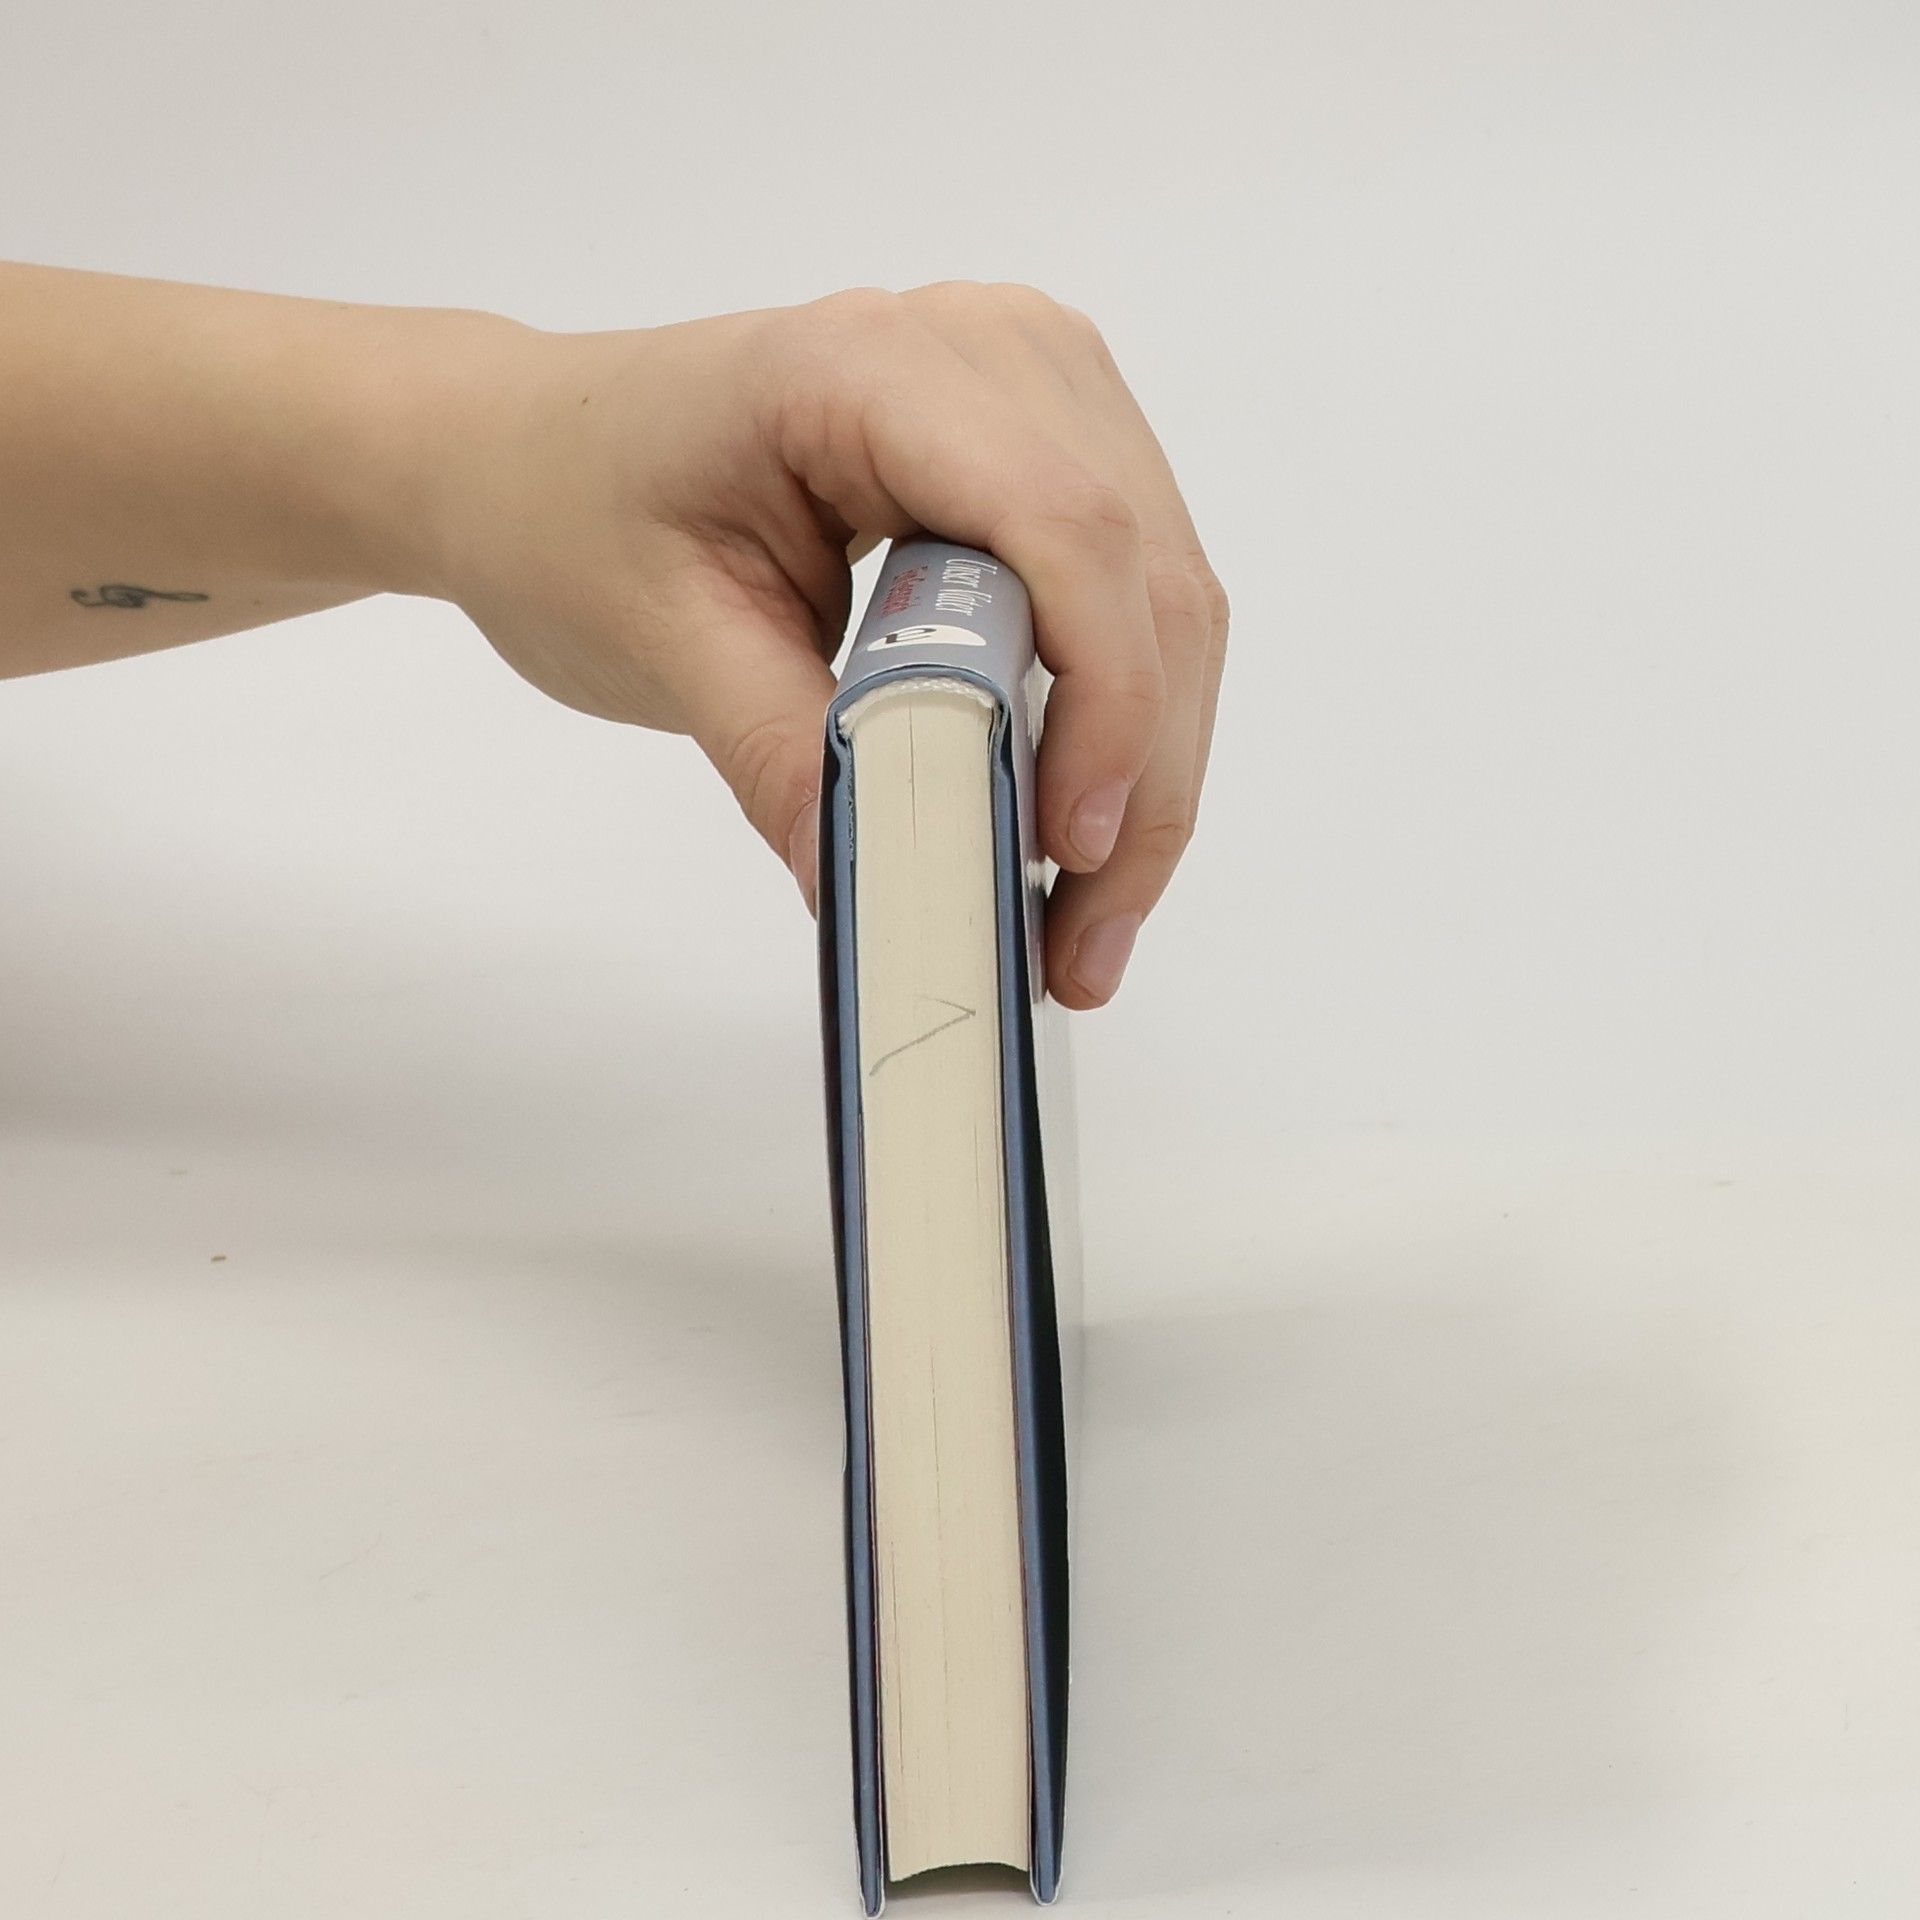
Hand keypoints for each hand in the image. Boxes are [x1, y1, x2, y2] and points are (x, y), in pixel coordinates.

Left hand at [427, 283, 1228, 1007]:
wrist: (540, 455)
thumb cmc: (575, 511)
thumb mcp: (661, 641)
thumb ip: (785, 756)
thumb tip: (892, 893)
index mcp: (872, 363)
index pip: (1062, 526)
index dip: (1103, 697)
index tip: (1072, 845)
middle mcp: (991, 347)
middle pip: (1144, 578)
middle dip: (1137, 782)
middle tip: (1081, 949)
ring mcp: (1039, 391)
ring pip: (1166, 601)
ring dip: (1144, 772)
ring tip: (1080, 923)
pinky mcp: (1051, 449)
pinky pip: (1134, 600)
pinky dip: (1121, 726)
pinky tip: (1074, 832)